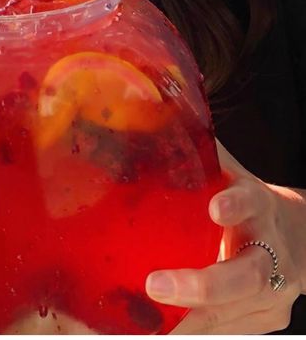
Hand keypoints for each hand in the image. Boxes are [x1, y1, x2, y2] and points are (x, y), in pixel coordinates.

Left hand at [147, 142, 303, 333]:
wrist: (302, 238)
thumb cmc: (246, 202)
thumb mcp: (228, 176)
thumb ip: (194, 156)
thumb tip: (143, 114)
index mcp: (262, 207)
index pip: (252, 201)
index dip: (236, 205)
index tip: (215, 207)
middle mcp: (274, 253)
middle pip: (247, 276)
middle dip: (202, 286)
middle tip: (156, 285)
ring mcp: (273, 294)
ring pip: (233, 315)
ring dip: (186, 322)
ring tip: (143, 329)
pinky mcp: (263, 320)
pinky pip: (224, 332)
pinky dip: (188, 333)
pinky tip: (150, 334)